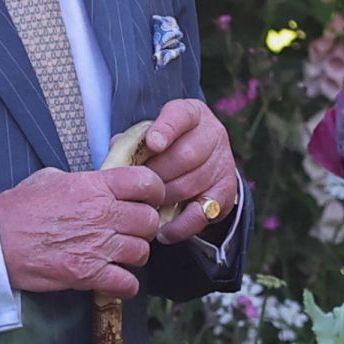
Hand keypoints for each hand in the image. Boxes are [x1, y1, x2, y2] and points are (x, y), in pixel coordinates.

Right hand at [0, 165, 164, 298]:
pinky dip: (125, 284)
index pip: (145, 182)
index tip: (150, 198)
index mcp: (94, 186)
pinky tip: (115, 278)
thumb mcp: (52, 178)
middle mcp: (102, 214)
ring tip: (120, 253)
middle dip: (144, 225)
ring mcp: (97, 245)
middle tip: (132, 229)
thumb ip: (84, 181)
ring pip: (142, 252)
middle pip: (149, 220)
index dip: (154, 190)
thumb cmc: (21, 206)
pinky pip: (127, 283)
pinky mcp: (88, 274)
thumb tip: (101, 183)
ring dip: (134, 254)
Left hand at [142, 98, 237, 244]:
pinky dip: (180, 225)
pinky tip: (162, 230)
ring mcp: (223, 163)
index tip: (152, 143)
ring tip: (145, 204)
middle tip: (138, 186)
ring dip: (164, 197)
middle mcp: (213, 134)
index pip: (181, 115)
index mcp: (192, 113)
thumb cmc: (169, 144)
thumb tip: (117, 149)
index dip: (166, 129)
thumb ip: (136, 139)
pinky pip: (202, 213)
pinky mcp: (226, 193)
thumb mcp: (154, 133)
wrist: (203, 161)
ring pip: (191, 184)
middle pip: (185, 155)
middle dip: (156, 174)